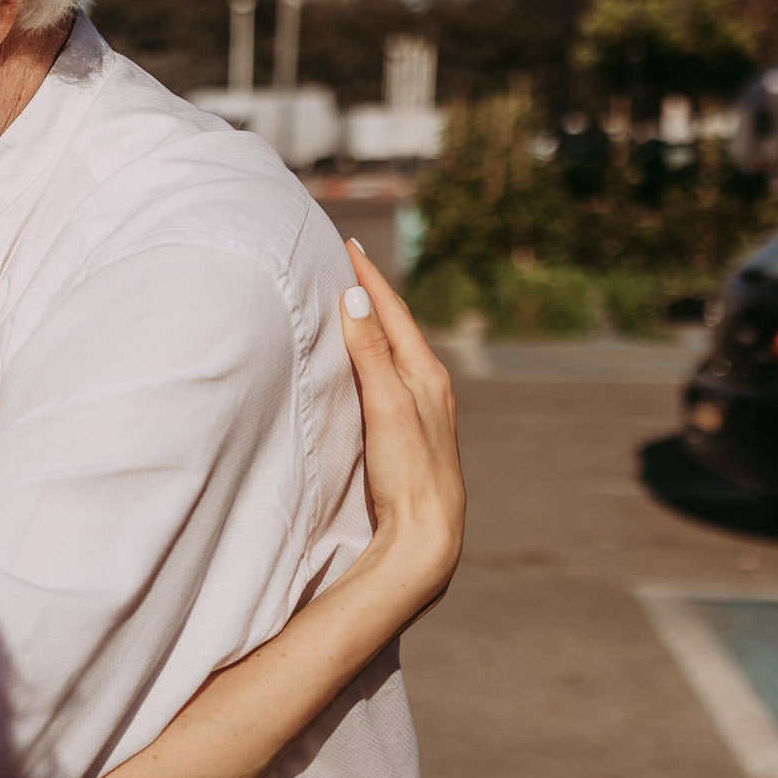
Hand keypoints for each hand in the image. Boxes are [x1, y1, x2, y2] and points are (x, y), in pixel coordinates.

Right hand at [337, 241, 462, 621]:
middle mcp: (429, 386)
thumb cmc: (409, 471)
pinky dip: (376, 354)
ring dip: (375, 321)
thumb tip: (354, 294)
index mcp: (427, 373)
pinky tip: (368, 364)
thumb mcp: (386, 404)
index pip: (393, 310)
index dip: (368, 276)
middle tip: (347, 260)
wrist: (428, 535)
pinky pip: (392, 375)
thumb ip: (370, 350)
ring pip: (396, 350)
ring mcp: (423, 409)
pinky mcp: (411, 432)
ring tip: (354, 299)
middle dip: (372, 291)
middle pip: (397, 325)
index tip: (347, 242)